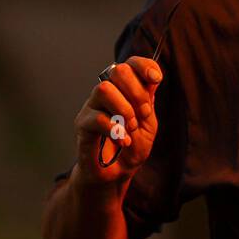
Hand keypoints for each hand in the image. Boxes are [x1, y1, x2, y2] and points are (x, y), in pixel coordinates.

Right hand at [73, 57, 161, 181]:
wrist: (116, 174)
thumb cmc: (132, 147)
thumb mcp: (148, 123)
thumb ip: (148, 100)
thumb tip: (151, 78)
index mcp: (125, 89)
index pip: (131, 64)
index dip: (144, 66)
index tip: (156, 80)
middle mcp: (107, 93)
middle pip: (117, 70)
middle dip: (136, 92)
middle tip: (143, 114)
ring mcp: (92, 106)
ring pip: (104, 89)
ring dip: (124, 110)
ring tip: (130, 128)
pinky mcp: (82, 124)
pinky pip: (97, 117)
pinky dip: (115, 129)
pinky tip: (122, 140)